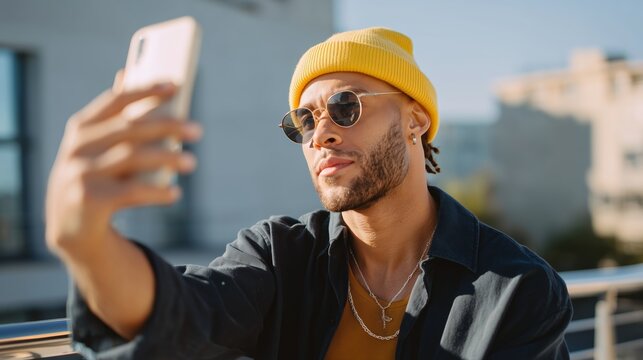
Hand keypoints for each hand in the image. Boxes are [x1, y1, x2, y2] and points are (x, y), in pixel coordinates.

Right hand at [46, 70, 202, 255]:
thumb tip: (126, 72)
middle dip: (168, 125)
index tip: (176, 85)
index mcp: (81, 128)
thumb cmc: (94, 178)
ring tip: (192, 162)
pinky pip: (132, 192)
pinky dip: (157, 193)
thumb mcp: (97, 148)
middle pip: (131, 128)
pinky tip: (176, 193)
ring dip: (168, 158)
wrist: (69, 228)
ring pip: (133, 158)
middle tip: (198, 129)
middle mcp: (78, 147)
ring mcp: (81, 173)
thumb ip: (113, 116)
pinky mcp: (90, 200)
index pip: (116, 100)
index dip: (146, 91)